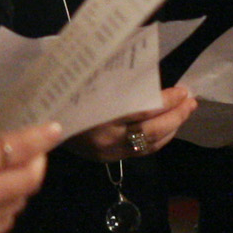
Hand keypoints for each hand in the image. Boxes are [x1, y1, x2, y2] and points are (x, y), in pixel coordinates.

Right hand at [73, 87, 197, 161]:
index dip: (166, 101)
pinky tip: (170, 128)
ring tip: (186, 111)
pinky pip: (143, 151)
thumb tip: (147, 75)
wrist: (41, 126)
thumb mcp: (88, 85)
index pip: (142, 111)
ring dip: (172, 128)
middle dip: (176, 116)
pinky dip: (160, 139)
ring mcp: (110, 151)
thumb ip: (115, 82)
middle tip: (191, 101)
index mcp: (100, 116)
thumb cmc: (65, 99)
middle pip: (152, 131)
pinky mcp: (111, 158)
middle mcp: (108, 138)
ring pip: (151, 144)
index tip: (182, 91)